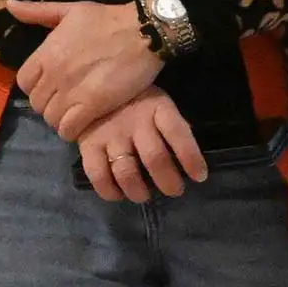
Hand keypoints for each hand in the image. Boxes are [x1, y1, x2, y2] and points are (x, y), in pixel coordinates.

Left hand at [11, 0, 162, 140]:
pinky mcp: (94, 104)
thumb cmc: (108, 19)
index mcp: (46, 52)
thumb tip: (9, 5)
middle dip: (48, 105)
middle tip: (64, 103)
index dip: (34, 87)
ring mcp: (72, 90)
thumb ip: (38, 12)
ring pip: (51, 118)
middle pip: (37, 103)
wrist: (144, 31)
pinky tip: (82, 125)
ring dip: (60, 120)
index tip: (49, 87)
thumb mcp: (70, 10)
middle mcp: (54, 73)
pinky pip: (69, 128)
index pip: (23, 82)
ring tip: (74, 115)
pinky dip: (71, 131)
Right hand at [75, 90, 210, 202]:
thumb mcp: (157, 103)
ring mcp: (109, 135)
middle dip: (168, 181)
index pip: (178, 133)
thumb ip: (171, 126)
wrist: (93, 90)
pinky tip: (118, 195)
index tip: (199, 176)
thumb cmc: (135, 100)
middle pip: (154, 157)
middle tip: (174, 191)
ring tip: (143, 196)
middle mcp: (134, 121)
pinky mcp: (88, 145)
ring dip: (138, 191)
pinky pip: (97, 174)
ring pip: (126, 171)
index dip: (191, 157)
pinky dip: (109, 191)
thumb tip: (188, 157)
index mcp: (157, 107)